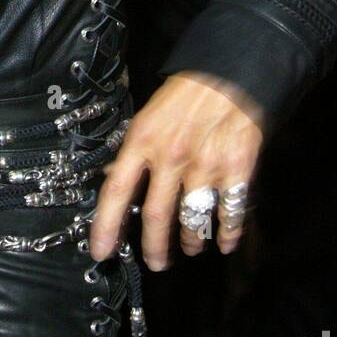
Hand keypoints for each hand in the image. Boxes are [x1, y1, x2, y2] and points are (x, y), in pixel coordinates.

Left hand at [89, 70, 266, 269]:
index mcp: (142, 141)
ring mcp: (204, 166)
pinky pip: (230, 213)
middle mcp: (171, 157)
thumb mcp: (147, 116)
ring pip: (193, 220)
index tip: (100, 251)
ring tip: (190, 247)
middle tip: (156, 262)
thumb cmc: (185, 93)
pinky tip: (225, 241)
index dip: (106, 226)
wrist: (229, 73)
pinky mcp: (236, 169)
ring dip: (191, 241)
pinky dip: (228, 233)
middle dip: (155, 248)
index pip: (116, 191)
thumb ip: (133, 150)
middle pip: (156, 216)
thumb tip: (113, 176)